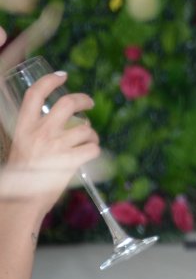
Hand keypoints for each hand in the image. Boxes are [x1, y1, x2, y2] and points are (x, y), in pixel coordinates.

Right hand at [0, 71, 99, 212]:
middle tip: (89, 103)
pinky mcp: (71, 160)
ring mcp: (57, 146)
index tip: (62, 76)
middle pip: (68, 103)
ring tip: (87, 138)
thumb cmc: (21, 177)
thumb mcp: (19, 147)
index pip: (34, 95)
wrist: (22, 202)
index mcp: (23, 128)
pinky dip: (95, 149)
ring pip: (85, 128)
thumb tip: (55, 125)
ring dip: (91, 132)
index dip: (49, 81)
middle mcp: (40, 133)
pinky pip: (93, 148)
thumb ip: (33, 134)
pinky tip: (89, 153)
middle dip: (83, 99)